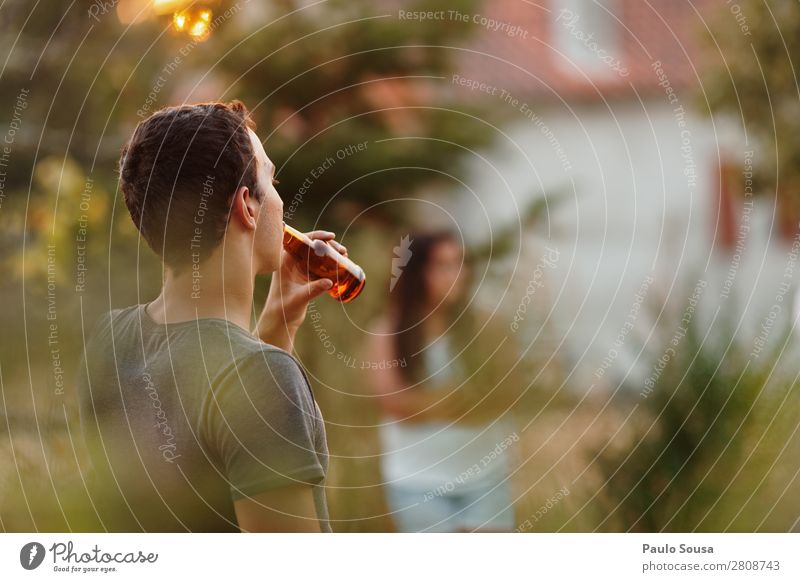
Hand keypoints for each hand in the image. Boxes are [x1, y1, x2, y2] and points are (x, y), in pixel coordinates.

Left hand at [257, 229, 347, 351]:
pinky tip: (343, 267)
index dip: (317, 236)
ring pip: (319, 256)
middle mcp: (293, 261)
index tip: (331, 236)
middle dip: (330, 247)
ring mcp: (301, 269)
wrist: (281, 320)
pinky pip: (322, 267)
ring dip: (332, 255)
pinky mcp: (307, 277)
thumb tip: (330, 282)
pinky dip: (332, 265)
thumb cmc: (283, 307)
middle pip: (313, 246)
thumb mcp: (299, 297)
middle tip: (343, 252)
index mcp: (286, 259)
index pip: (302, 241)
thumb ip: (313, 290)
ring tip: (345, 257)